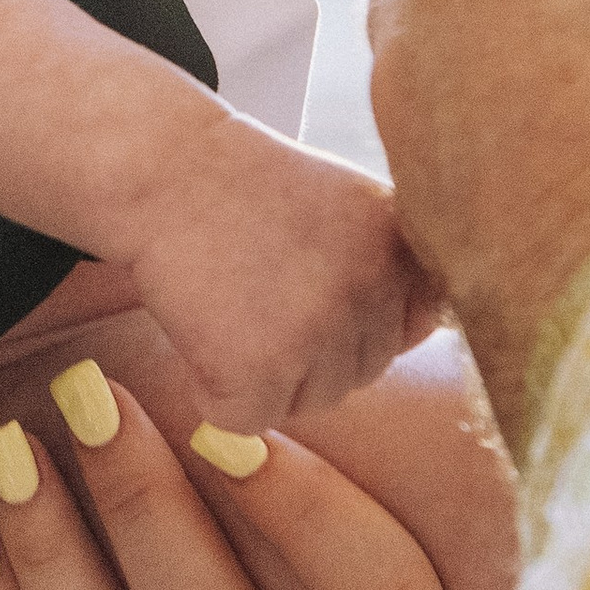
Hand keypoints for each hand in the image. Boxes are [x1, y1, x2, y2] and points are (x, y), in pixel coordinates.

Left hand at [0, 351, 450, 589]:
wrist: (196, 545)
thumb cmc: (294, 462)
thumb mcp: (363, 434)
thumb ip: (350, 416)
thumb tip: (281, 377)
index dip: (305, 511)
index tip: (223, 418)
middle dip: (142, 508)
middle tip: (85, 396)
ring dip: (51, 558)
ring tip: (9, 449)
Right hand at [127, 105, 437, 434]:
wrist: (162, 170)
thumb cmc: (245, 189)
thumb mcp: (349, 204)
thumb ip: (397, 268)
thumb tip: (427, 337)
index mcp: (400, 247)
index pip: (411, 330)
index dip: (356, 313)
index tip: (309, 276)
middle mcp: (370, 289)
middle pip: (360, 372)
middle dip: (310, 347)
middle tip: (256, 285)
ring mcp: (315, 333)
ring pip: (311, 401)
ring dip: (268, 374)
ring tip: (231, 303)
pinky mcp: (257, 372)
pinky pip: (250, 419)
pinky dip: (216, 392)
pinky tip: (202, 330)